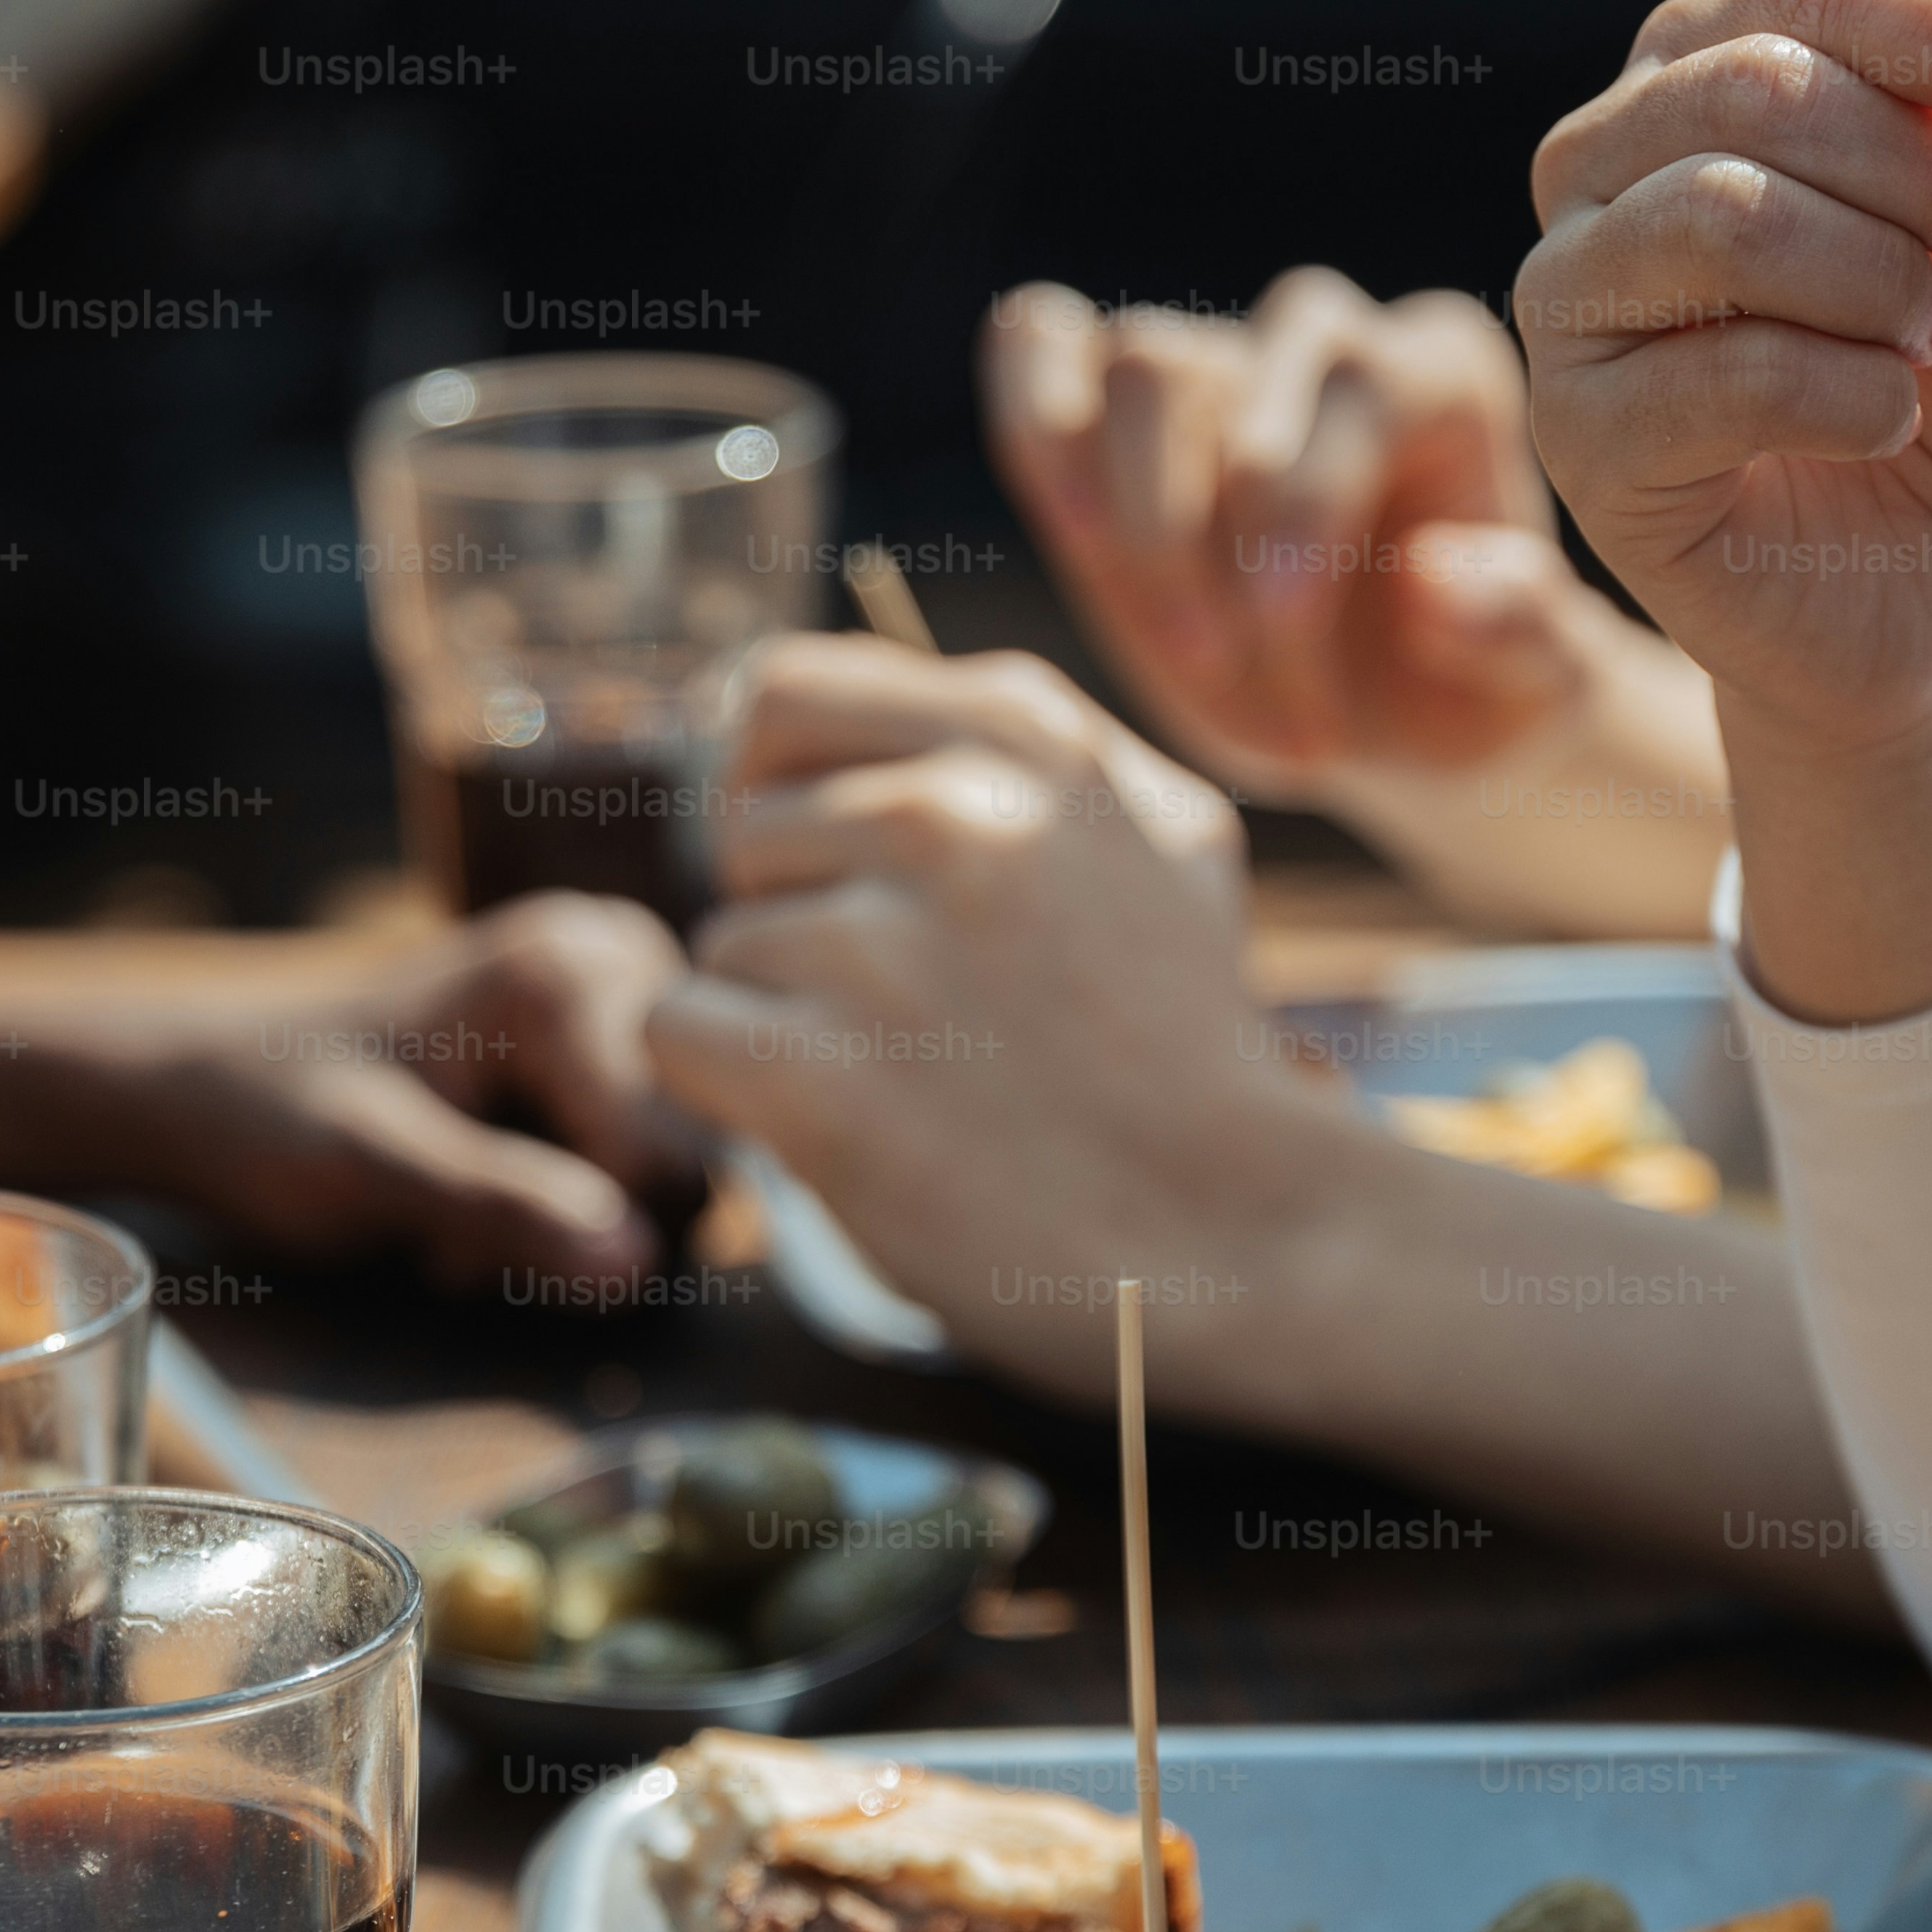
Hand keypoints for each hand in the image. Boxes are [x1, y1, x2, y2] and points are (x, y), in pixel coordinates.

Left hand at [73, 891, 689, 1290]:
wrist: (204, 1082)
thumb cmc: (268, 1117)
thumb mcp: (373, 1170)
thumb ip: (504, 1206)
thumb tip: (638, 1264)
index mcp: (568, 977)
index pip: (670, 1161)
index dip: (580, 1231)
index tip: (453, 1238)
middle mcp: (618, 958)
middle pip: (688, 1160)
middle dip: (580, 1219)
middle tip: (454, 1226)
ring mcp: (618, 987)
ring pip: (671, 1166)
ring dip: (573, 1214)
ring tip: (462, 1202)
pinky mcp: (609, 1025)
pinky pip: (644, 1147)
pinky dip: (571, 1186)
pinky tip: (489, 1175)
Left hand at [642, 639, 1326, 1401]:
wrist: (1252, 1235)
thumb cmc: (1191, 1051)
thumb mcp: (1158, 841)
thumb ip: (1011, 751)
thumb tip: (781, 702)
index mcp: (1027, 735)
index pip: (784, 695)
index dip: (781, 789)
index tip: (832, 870)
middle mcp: (955, 813)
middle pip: (746, 832)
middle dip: (803, 921)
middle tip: (921, 1013)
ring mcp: (883, 944)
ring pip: (724, 942)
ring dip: (788, 1021)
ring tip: (919, 1082)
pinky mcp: (820, 1075)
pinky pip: (679, 1030)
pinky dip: (730, 1090)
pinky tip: (841, 1124)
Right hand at [988, 269, 1614, 790]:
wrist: (1386, 724)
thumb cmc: (1463, 695)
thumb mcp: (1532, 693)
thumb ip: (1518, 636)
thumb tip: (1437, 578)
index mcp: (1442, 377)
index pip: (1352, 385)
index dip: (1298, 510)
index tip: (1284, 637)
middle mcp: (1325, 343)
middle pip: (1224, 375)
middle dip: (1197, 550)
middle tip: (1231, 691)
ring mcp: (1213, 362)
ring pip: (1134, 368)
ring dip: (1129, 534)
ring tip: (1183, 662)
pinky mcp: (1109, 403)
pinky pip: (1037, 343)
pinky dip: (1033, 422)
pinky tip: (1069, 531)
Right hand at [1519, 0, 1931, 760]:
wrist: (1929, 589)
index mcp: (1703, 72)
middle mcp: (1605, 169)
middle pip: (1751, 89)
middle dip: (1918, 169)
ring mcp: (1572, 306)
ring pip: (1718, 217)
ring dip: (1876, 280)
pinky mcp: (1582, 441)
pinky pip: (1715, 376)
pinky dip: (1845, 397)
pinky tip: (1891, 422)